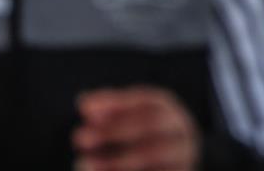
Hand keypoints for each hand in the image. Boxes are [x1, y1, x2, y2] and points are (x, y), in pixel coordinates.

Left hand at [73, 86, 199, 170]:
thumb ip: (110, 110)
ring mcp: (184, 157)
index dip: (115, 104)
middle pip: (149, 124)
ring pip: (151, 155)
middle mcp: (181, 131)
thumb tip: (85, 104)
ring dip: (115, 160)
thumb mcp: (127, 121)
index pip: (144, 100)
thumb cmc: (141, 142)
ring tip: (83, 163)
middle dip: (112, 130)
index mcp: (168, 110)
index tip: (84, 109)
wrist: (170, 168)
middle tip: (78, 136)